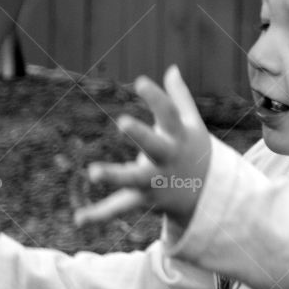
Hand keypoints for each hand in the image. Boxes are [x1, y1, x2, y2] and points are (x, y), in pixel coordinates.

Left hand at [74, 65, 210, 228]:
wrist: (210, 197)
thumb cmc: (194, 152)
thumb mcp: (192, 126)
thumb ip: (180, 98)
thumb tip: (172, 69)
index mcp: (178, 137)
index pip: (170, 115)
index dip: (156, 98)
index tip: (140, 82)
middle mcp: (168, 159)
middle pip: (155, 146)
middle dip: (141, 135)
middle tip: (123, 123)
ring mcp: (156, 180)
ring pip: (134, 179)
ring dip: (114, 175)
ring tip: (93, 172)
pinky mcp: (145, 198)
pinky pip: (121, 206)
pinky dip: (100, 215)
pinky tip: (78, 219)